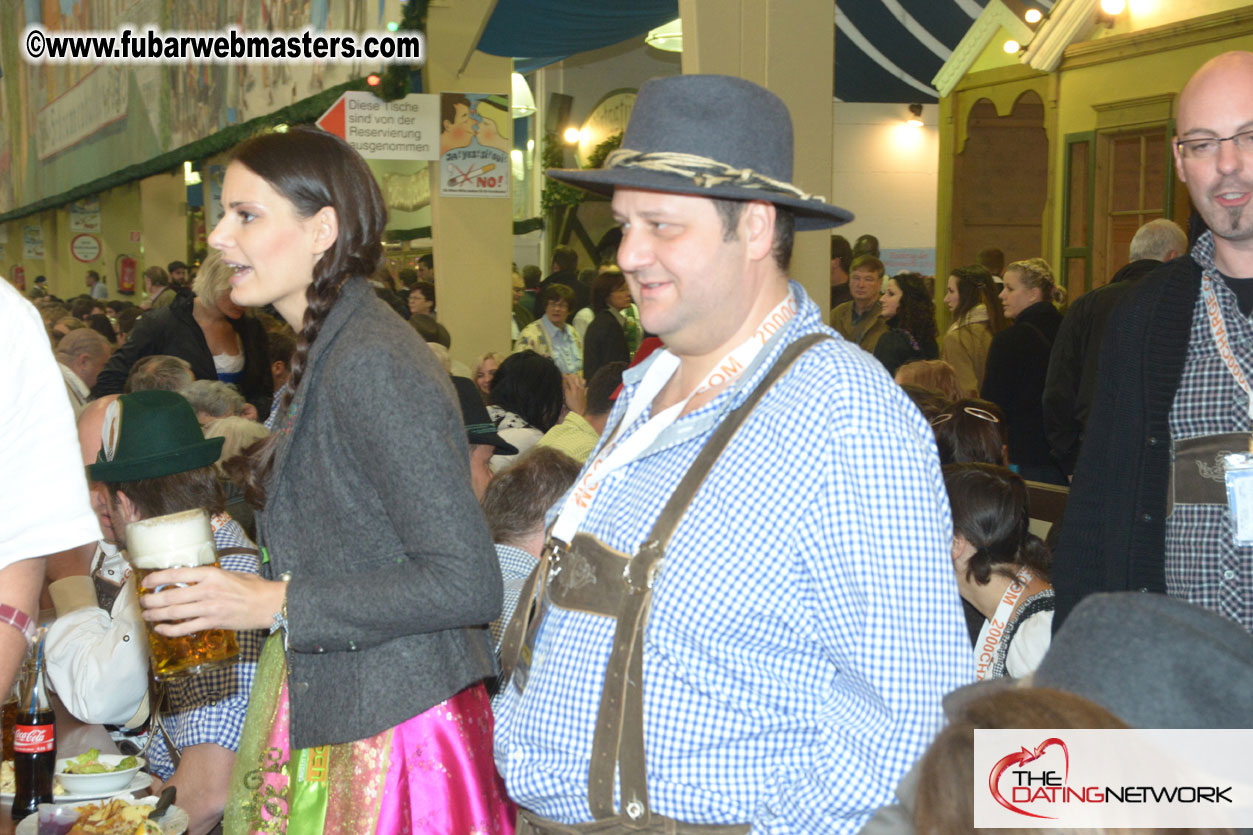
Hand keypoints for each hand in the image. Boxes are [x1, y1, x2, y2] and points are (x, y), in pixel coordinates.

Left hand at [139, 567, 285, 634]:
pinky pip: (185, 628)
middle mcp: (207, 591)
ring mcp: (209, 608)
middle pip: (171, 596)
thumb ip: (210, 576)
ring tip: (146, 615)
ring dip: (156, 614)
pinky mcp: (212, 623)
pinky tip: (161, 629)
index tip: (147, 581)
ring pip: (174, 612)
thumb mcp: (231, 574)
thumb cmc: (253, 587)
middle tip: (142, 601)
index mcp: (211, 574)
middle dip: (152, 600)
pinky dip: (170, 630)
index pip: (177, 574)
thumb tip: (191, 578)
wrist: (269, 604)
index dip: (158, 578)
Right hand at [563, 373, 586, 415]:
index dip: (565, 376)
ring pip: (582, 381)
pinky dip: (584, 386)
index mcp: (574, 387)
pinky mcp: (585, 395)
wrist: (579, 411)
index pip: (569, 378)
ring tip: (575, 378)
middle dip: (572, 375)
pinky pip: (586, 388)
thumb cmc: (572, 404)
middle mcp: (579, 387)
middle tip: (568, 375)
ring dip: (578, 378)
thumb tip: (564, 383)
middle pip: (576, 377)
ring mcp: (583, 391)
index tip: (561, 374)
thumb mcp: (566, 396)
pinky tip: (583, 387)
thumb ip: (565, 388)